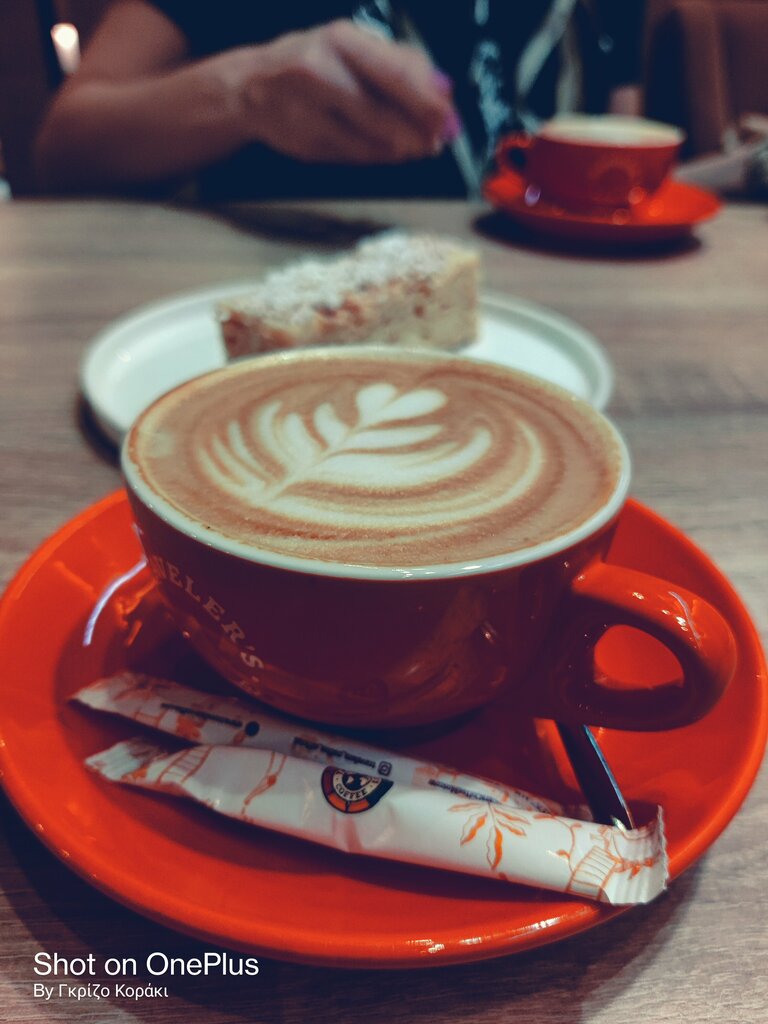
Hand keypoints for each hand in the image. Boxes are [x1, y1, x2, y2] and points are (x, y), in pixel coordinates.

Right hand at [236, 20, 457, 163]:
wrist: (252, 88)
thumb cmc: (310, 64)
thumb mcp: (352, 47)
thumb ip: (399, 64)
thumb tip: (442, 88)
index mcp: (340, 40)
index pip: (395, 72)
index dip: (427, 100)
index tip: (448, 116)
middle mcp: (322, 72)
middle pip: (382, 110)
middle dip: (417, 130)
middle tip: (437, 140)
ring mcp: (311, 111)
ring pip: (369, 140)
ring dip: (401, 148)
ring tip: (417, 147)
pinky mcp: (307, 142)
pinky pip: (354, 155)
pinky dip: (377, 156)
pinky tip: (388, 151)